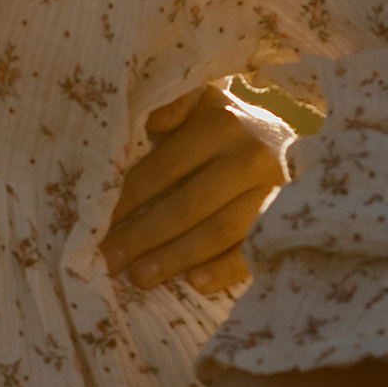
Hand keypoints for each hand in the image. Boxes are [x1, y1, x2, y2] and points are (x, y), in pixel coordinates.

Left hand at [100, 83, 294, 294]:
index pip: (162, 169)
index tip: (95, 226)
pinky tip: (195, 284)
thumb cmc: (227, 127)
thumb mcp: (201, 102)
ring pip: (220, 231)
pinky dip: (225, 269)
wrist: (290, 144)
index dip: (126, 200)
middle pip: (188, 204)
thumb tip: (142, 124)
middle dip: (143, 237)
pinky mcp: (292, 217)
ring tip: (140, 279)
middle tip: (108, 262)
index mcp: (221, 123)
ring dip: (176, 258)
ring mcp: (276, 189)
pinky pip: (254, 250)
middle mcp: (250, 154)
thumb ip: (171, 107)